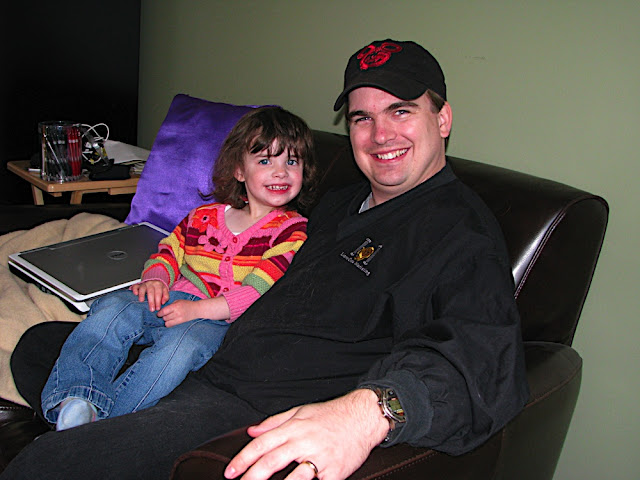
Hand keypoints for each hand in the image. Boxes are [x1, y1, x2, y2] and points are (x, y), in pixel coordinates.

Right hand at [131, 280, 168, 310]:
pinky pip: (135, 286)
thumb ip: (166, 296)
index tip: (157, 308)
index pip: (158, 293)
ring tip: (141, 301)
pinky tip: (135, 294)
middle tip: (151, 309)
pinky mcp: (138, 285)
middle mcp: (151, 284)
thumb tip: (163, 302)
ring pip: (143, 289)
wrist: (154, 281)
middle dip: (151, 301)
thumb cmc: (159, 288)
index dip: (158, 301)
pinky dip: (135, 290)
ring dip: (142, 295)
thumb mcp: (165, 291)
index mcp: (158, 285)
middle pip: (151, 292)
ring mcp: (144, 284)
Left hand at [156, 299, 198, 327]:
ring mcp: (179, 318)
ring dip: (166, 320)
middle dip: (163, 316)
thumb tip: (162, 310)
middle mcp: (176, 312)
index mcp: (175, 306)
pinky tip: (170, 321)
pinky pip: (170, 325)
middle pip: (164, 317)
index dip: (159, 313)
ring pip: (166, 322)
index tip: (158, 314)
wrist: (196, 309)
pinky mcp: (180, 322)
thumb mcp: (178, 301)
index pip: (164, 311)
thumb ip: (170, 305)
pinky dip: (168, 324)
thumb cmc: (186, 304)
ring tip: (169, 318)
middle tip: (165, 315)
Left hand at [224, 389, 388, 479]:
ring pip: (293, 477)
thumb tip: (251, 431)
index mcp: (294, 427)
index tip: (231, 471)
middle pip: (272, 461)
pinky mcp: (335, 472)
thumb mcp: (300, 411)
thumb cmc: (331, 415)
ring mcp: (320, 457)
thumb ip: (274, 422)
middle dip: (251, 476)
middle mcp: (304, 441)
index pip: (262, 444)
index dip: (243, 459)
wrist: (363, 417)